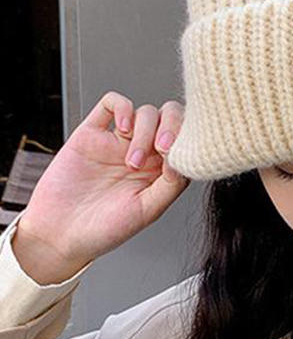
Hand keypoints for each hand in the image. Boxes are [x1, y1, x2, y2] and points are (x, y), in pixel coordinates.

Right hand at [14, 91, 189, 268]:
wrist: (60, 234)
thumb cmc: (104, 229)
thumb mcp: (147, 211)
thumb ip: (171, 185)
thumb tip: (184, 159)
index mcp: (162, 170)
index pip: (187, 139)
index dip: (188, 139)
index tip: (176, 157)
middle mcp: (144, 153)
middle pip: (169, 118)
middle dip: (171, 126)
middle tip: (162, 148)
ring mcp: (119, 142)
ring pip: (145, 112)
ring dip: (145, 130)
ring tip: (130, 161)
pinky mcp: (92, 134)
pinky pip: (111, 104)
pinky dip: (123, 107)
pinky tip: (122, 128)